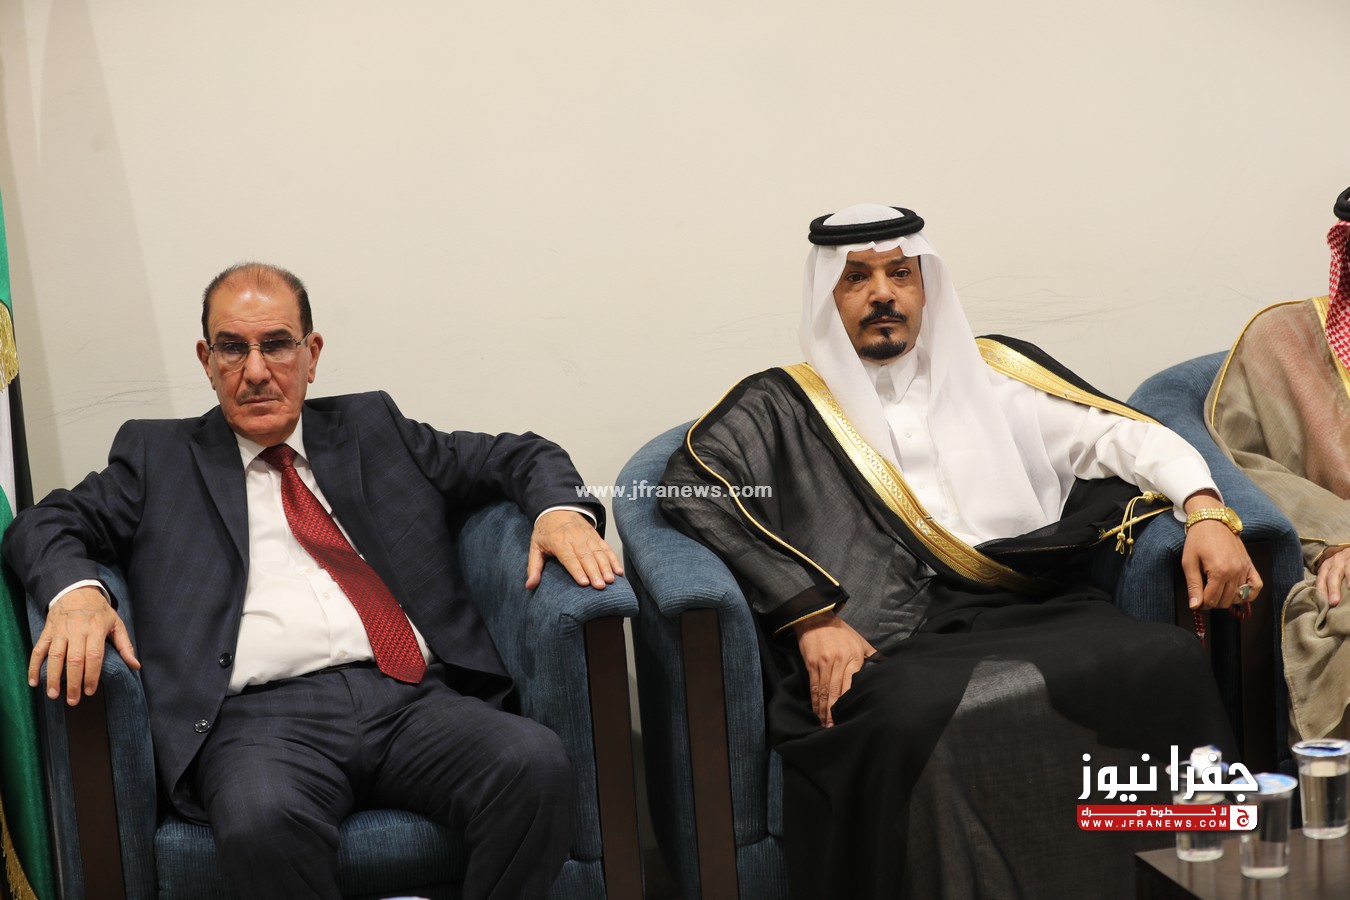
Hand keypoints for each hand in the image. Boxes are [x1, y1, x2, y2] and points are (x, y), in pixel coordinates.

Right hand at [28, 586, 139, 704]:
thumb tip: (136, 666)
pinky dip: (34, 666)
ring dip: (52, 677)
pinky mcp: (47, 632)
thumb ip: (126, 646)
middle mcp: (77, 631)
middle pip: (74, 659)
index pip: (94, 656)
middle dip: (73, 682)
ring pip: (55, 656)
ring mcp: (60, 631)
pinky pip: (38, 650)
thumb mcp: (116, 623)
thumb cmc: (99, 611)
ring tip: (53, 695)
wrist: (76, 591)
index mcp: (96, 629)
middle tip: (73, 700)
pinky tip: (33, 681)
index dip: (91, 675)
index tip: (90, 691)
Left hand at [526, 509, 622, 589]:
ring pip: (598, 552)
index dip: (577, 570)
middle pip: (586, 556)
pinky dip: (614, 559)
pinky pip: (606, 548)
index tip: (585, 583)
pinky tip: (618, 571)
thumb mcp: (535, 547)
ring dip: (606, 567)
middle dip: (595, 572)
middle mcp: (575, 538)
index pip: (569, 558)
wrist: (557, 509)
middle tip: (600, 586)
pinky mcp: (596, 536)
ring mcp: (587, 536)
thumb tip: (530, 585)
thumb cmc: (545, 531)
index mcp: (558, 541)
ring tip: (611, 580)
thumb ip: (533, 567)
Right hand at [793, 612, 876, 727]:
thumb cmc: (841, 632)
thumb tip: (887, 668)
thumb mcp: (861, 641)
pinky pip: (814, 686)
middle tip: (835, 728)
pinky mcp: (811, 663)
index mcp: (854, 657)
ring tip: (825, 725)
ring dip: (824, 710)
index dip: (849, 702)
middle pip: (837, 692)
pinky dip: (815, 700)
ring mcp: (824, 662)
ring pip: (824, 691)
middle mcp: (839, 661)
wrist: (816, 617)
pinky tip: (816, 712)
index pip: (851, 685)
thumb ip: (872, 656)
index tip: (851, 717)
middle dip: (835, 712)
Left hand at [1181, 493, 1261, 610]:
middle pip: (1225, 601)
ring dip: (1226, 599)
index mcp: (1219, 572)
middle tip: (1203, 595)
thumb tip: (1195, 606)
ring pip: (1238, 597)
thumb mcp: (1189, 562)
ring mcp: (1245, 569)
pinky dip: (1248, 594)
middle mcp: (1235, 572)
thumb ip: (1193, 586)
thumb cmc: (1198, 539)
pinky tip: (1236, 592)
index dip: (1202, 604)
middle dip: (1213, 602)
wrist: (1212, 520)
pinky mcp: (1250, 565)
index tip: (1196, 601)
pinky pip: (1256, 587)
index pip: (1212, 600)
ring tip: (1216, 592)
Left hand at [1317, 546, 1349, 606]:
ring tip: (1349, 589)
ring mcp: (1347, 560)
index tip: (1323, 603)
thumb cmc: (1340, 565)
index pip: (1321, 579)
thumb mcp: (1332, 571)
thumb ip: (1327, 583)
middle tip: (1334, 602)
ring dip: (1349, 580)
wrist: (1349, 550)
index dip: (1321, 590)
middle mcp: (1335, 562)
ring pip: (1347, 570)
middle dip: (1333, 589)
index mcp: (1325, 567)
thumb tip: (1325, 602)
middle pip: (1332, 576)